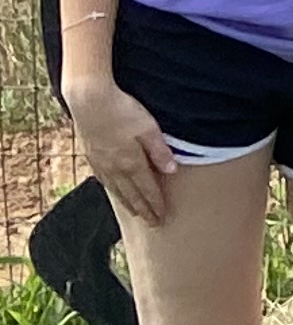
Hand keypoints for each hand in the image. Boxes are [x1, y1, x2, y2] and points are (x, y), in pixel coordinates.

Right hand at [63, 70, 176, 224]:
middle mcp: (115, 167)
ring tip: (136, 213)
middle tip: (153, 224)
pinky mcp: (92, 155)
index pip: (147, 190)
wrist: (89, 101)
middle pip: (132, 195)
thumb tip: (172, 171)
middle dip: (144, 210)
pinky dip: (113, 190)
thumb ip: (160, 151)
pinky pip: (104, 180)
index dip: (156, 204)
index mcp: (131, 162)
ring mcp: (101, 163)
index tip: (163, 217)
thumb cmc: (122, 110)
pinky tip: (115, 191)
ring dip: (128, 203)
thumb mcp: (149, 128)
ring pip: (117, 189)